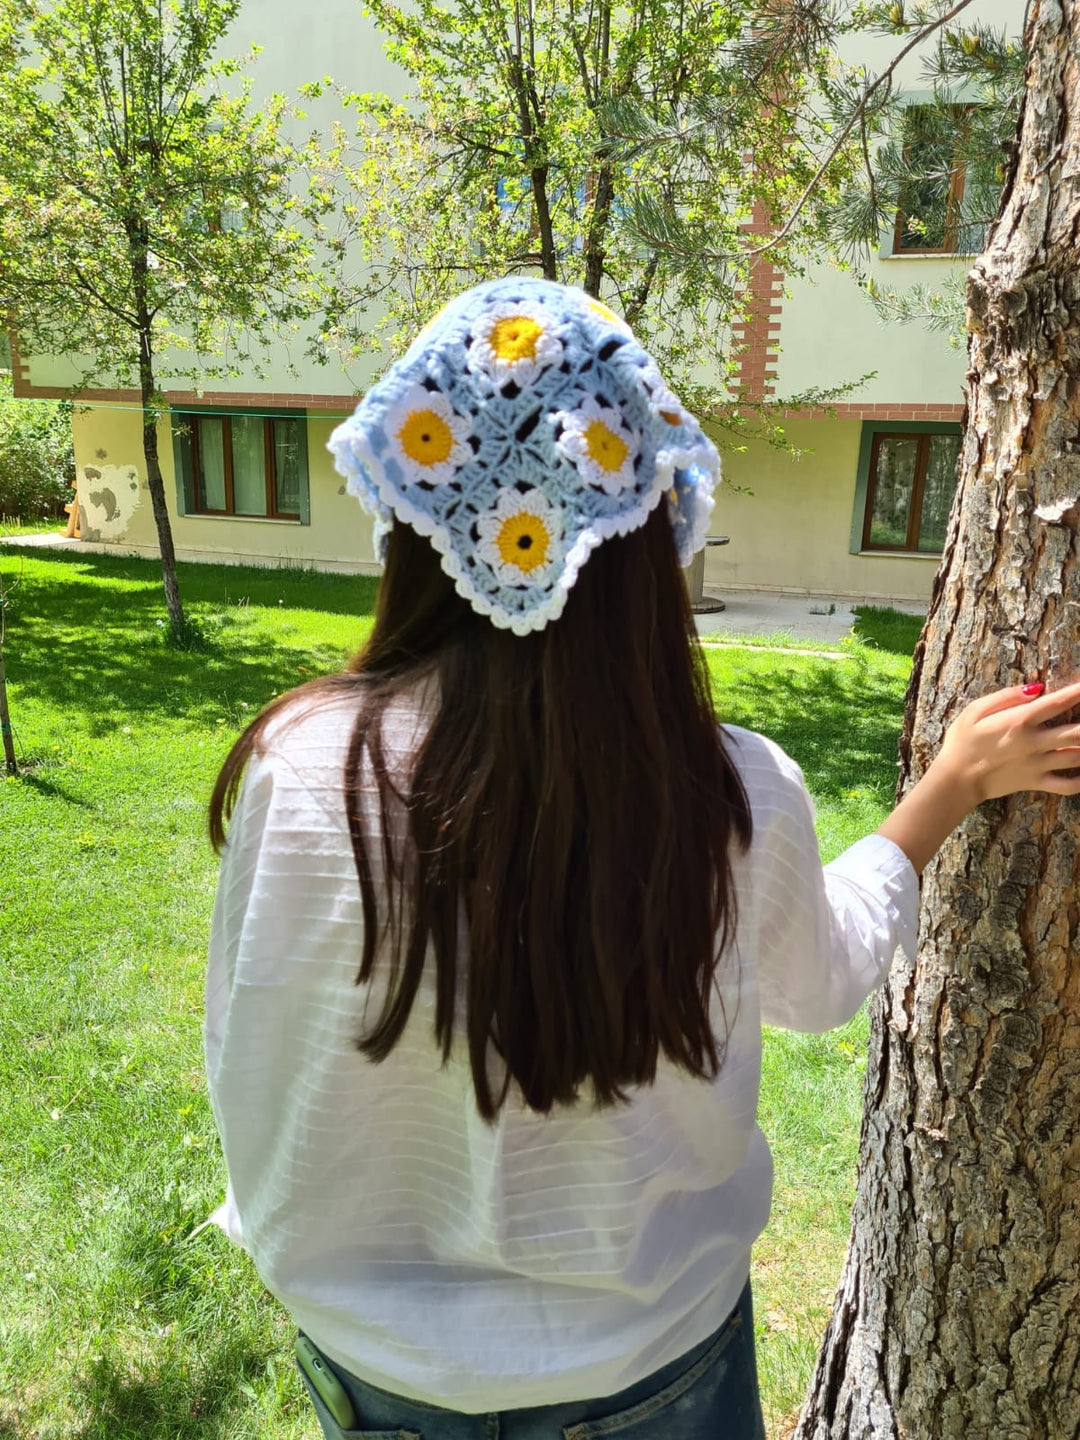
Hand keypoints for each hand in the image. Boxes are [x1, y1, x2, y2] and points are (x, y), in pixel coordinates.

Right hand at [935, 679, 1079, 802]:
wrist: (955, 779)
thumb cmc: (961, 742)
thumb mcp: (975, 711)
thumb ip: (1006, 697)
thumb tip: (1035, 688)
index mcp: (1019, 721)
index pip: (1058, 702)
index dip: (1079, 691)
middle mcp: (1034, 742)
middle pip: (1077, 732)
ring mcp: (1037, 765)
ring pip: (1077, 756)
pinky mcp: (1035, 783)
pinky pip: (1067, 785)